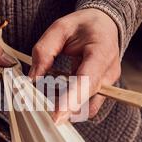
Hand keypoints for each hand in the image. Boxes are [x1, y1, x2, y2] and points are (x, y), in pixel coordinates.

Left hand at [29, 8, 120, 122]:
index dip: (72, 100)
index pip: (88, 81)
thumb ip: (44, 51)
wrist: (105, 24)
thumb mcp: (60, 28)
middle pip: (86, 99)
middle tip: (38, 105)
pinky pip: (85, 104)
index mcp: (102, 52)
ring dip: (64, 104)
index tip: (57, 117)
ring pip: (85, 106)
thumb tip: (32, 79)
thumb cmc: (84, 25)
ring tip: (47, 88)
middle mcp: (109, 72)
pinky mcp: (102, 91)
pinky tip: (56, 90)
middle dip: (62, 106)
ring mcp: (108, 84)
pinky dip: (68, 101)